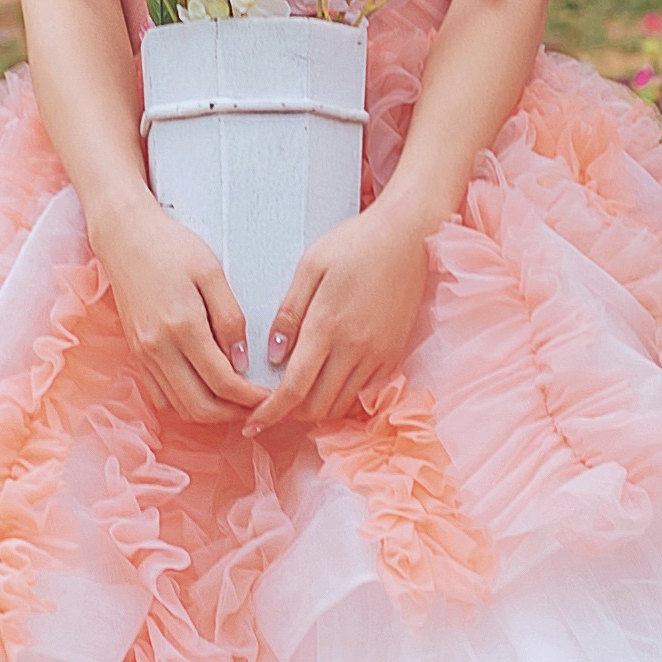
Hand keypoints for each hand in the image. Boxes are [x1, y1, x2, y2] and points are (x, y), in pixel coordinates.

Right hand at [96, 193, 260, 424]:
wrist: (125, 238)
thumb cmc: (172, 248)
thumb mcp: (211, 272)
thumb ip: (229, 318)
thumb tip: (241, 361)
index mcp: (182, 326)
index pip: (223, 383)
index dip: (251, 398)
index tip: (272, 396)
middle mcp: (159, 347)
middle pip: (200, 407)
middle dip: (234, 414)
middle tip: (258, 405)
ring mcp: (144, 354)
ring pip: (180, 407)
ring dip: (211, 413)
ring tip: (236, 402)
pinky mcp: (136, 354)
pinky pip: (161, 396)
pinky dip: (186, 403)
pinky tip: (206, 391)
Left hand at [260, 203, 435, 429]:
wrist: (409, 236)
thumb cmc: (355, 244)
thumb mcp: (310, 266)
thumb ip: (289, 313)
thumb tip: (273, 354)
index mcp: (327, 326)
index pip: (294, 389)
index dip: (270, 414)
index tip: (251, 424)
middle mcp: (355, 349)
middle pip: (317, 407)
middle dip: (289, 415)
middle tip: (271, 406)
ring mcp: (378, 355)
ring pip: (341, 405)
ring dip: (316, 409)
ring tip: (297, 396)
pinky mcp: (394, 355)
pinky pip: (364, 392)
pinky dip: (342, 397)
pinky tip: (328, 382)